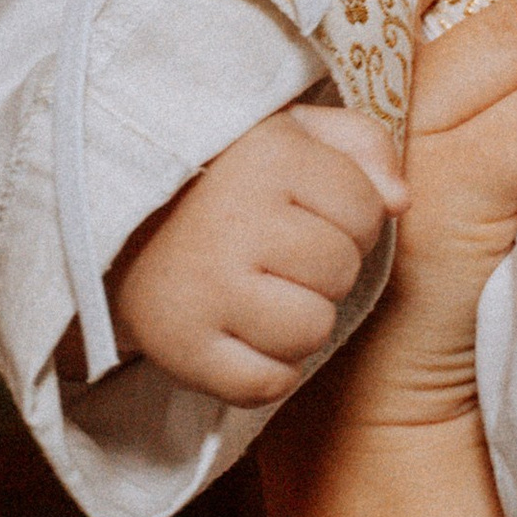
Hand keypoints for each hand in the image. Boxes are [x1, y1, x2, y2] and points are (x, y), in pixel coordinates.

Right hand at [106, 105, 406, 404]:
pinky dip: (265, 370)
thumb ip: (362, 146)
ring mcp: (204, 288)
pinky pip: (266, 384)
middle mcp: (235, 219)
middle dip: (324, 266)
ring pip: (312, 330)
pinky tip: (240, 331)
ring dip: (298, 319)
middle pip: (342, 272)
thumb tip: (401, 201)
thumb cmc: (224, 174)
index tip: (307, 210)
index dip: (352, 216)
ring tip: (259, 290)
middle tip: (277, 251)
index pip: (367, 209)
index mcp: (268, 155)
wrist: (116, 223)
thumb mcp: (293, 132)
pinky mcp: (179, 348)